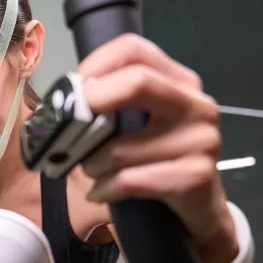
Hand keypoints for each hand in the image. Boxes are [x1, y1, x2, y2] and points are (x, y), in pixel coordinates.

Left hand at [77, 34, 237, 262]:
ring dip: (92, 165)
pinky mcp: (196, 175)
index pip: (135, 50)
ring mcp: (201, 138)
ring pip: (122, 146)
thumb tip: (61, 102)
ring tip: (91, 173)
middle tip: (67, 130)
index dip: (95, 65)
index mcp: (178, 82)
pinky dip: (104, 188)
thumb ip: (109, 107)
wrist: (197, 212)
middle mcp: (195, 103)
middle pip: (137, 82)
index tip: (71, 92)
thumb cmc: (155, 165)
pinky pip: (129, 179)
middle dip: (90, 106)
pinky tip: (100, 192)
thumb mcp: (135, 128)